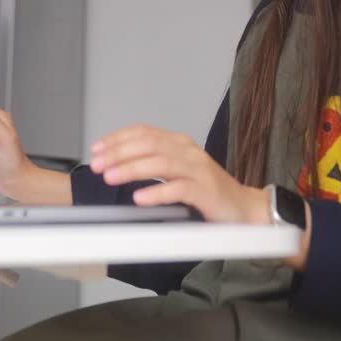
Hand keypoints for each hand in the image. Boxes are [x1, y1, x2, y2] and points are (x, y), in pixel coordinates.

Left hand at [90, 124, 271, 224]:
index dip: (118, 138)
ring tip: (110, 177)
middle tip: (97, 164)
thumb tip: (117, 164)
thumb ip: (154, 163)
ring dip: (131, 169)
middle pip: (148, 144)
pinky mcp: (206, 190)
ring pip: (160, 162)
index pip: (144, 132)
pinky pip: (178, 188)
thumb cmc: (207, 191)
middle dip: (118, 153)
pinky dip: (156, 192)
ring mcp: (198, 169)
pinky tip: (140, 198)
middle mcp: (188, 151)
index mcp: (179, 143)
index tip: (97, 149)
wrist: (244, 208)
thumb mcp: (178, 171)